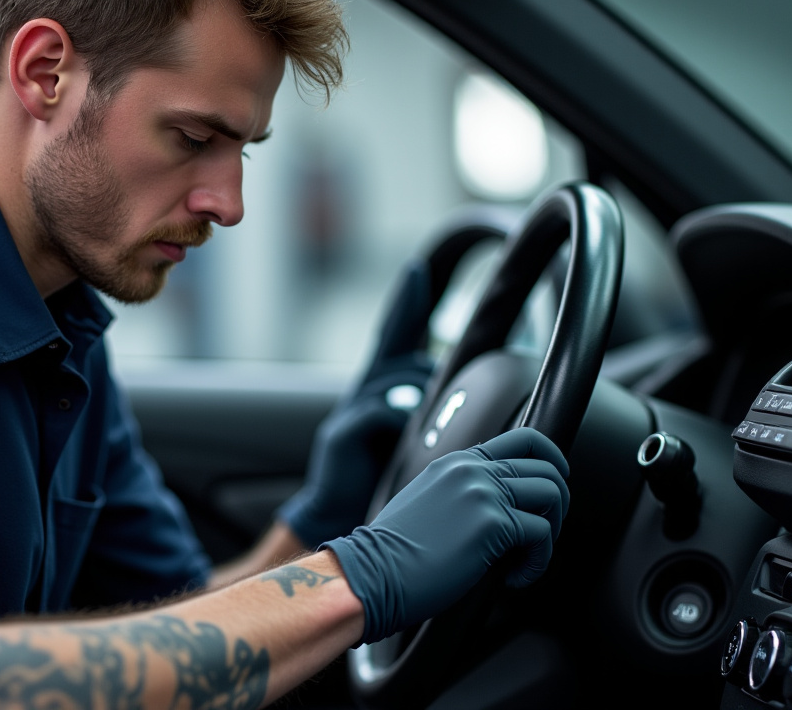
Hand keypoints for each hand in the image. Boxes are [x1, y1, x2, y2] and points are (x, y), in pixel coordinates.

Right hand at [277, 260, 433, 547]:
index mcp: (377, 393)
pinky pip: (380, 412)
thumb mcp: (407, 441)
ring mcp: (348, 412)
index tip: (415, 270)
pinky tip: (407, 439)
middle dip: (419, 357)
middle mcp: (360, 395)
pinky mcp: (340, 436)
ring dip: (416, 394)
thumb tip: (456, 391)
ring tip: (426, 418)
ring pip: (394, 381)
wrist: (335, 521)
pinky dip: (399, 421)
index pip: (392, 337)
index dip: (404, 304)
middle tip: (438, 384)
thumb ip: (425, 413)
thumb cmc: (378, 484)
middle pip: (394, 352)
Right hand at [322, 427, 569, 644]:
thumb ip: (460, 492)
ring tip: (528, 556)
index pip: (524, 438)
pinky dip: (538, 562)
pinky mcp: (492, 524)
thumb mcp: (426, 502)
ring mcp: (483, 493)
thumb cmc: (393, 552)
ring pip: (552, 494)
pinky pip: (542, 535)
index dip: (551, 460)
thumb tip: (493, 508)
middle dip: (558, 503)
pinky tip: (513, 578)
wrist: (371, 574)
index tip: (553, 488)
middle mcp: (473, 470)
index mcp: (458, 462)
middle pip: (546, 466)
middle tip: (543, 534)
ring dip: (552, 531)